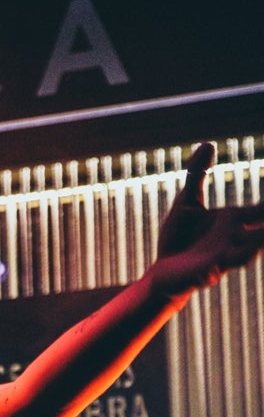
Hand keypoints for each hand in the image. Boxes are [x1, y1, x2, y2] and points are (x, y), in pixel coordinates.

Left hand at [153, 142, 263, 296]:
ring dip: (260, 243)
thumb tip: (209, 143)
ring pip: (250, 250)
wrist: (162, 273)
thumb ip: (198, 174)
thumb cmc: (179, 239)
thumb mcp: (187, 201)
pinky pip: (222, 267)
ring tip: (263, 239)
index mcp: (234, 221)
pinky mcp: (206, 271)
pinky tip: (240, 257)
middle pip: (263, 231)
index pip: (262, 210)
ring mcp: (222, 256)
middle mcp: (235, 239)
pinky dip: (230, 261)